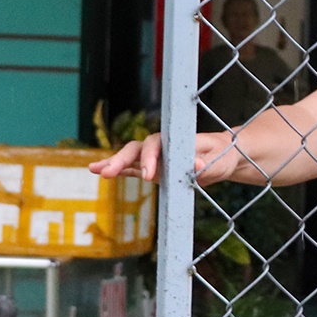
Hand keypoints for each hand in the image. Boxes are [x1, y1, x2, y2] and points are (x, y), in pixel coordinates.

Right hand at [88, 131, 243, 184]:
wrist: (222, 157)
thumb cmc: (222, 156)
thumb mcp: (220, 162)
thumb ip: (208, 165)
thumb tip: (197, 167)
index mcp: (176, 140)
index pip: (157, 145)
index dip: (150, 158)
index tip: (148, 175)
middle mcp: (162, 146)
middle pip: (137, 149)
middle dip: (121, 160)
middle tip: (108, 173)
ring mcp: (155, 157)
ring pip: (130, 157)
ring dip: (112, 163)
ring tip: (94, 169)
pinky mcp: (153, 169)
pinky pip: (131, 168)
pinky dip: (117, 170)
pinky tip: (97, 171)